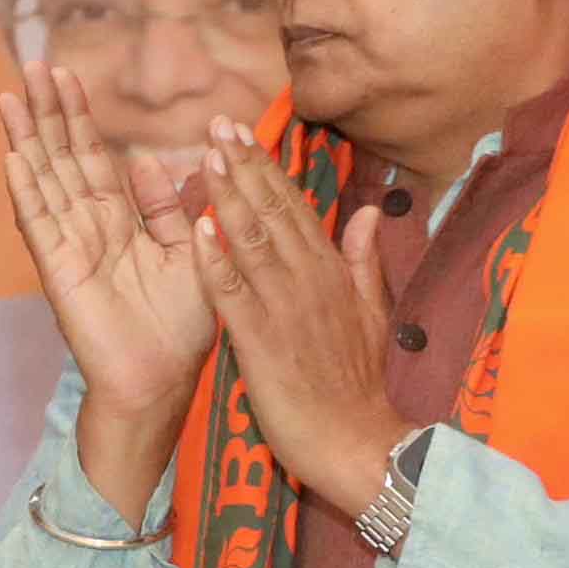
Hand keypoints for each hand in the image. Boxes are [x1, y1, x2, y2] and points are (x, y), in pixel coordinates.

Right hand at [0, 65, 215, 507]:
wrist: (164, 380)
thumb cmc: (183, 326)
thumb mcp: (192, 250)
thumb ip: (173, 206)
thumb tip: (158, 160)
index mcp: (120, 221)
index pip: (94, 157)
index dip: (80, 117)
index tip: (68, 75)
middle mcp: (88, 228)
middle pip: (62, 158)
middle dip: (48, 113)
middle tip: (32, 66)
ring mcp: (69, 246)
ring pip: (44, 180)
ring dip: (27, 138)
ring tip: (10, 96)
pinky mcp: (59, 270)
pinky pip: (40, 223)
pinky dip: (25, 191)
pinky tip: (12, 157)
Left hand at [185, 120, 410, 518]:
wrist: (360, 443)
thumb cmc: (357, 385)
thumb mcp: (371, 315)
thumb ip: (364, 261)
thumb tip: (366, 212)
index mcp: (332, 273)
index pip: (295, 209)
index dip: (267, 168)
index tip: (243, 132)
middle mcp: (310, 281)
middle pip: (273, 213)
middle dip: (245, 166)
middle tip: (217, 124)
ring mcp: (286, 309)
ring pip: (253, 242)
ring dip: (228, 197)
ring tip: (206, 156)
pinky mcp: (262, 342)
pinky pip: (234, 294)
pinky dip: (216, 261)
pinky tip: (197, 231)